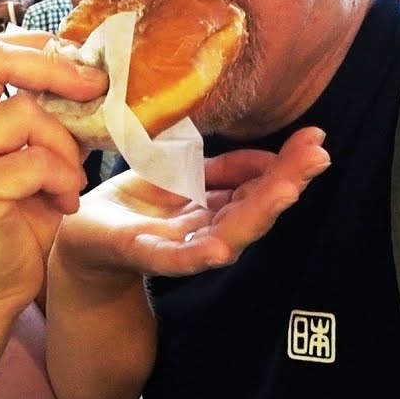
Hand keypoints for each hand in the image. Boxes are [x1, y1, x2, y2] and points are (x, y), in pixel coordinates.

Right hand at [0, 31, 108, 319]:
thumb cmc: (6, 229)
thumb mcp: (17, 163)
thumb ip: (34, 121)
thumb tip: (84, 76)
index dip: (32, 48)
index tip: (77, 62)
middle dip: (51, 67)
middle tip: (93, 86)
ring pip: (23, 113)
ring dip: (65, 146)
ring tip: (71, 180)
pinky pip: (35, 162)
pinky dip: (63, 180)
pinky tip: (63, 204)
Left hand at [55, 127, 329, 278]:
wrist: (81, 232)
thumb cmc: (136, 203)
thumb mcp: (184, 174)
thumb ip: (226, 169)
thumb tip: (270, 156)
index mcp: (217, 210)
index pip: (261, 188)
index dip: (290, 166)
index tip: (316, 139)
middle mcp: (208, 232)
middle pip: (255, 210)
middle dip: (288, 183)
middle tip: (317, 157)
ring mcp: (181, 248)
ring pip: (229, 234)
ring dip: (259, 213)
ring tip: (287, 190)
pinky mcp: (147, 255)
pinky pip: (178, 260)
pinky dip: (201, 256)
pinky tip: (221, 248)